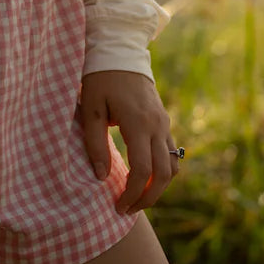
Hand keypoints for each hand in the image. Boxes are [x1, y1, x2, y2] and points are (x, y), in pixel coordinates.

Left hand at [80, 70, 179, 212]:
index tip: (117, 207)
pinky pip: (172, 154)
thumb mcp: (90, 108)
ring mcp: (164, 124)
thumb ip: (95, 143)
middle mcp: (157, 126)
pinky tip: (144, 179)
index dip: (131, 194)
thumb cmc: (100, 79)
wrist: (120, 53)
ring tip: (137, 199)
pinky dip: (162, 172)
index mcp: (138, 123)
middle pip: (163, 174)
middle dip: (148, 198)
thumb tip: (101, 178)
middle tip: (128, 210)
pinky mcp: (164, 122)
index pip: (143, 170)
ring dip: (158, 187)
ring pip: (173, 166)